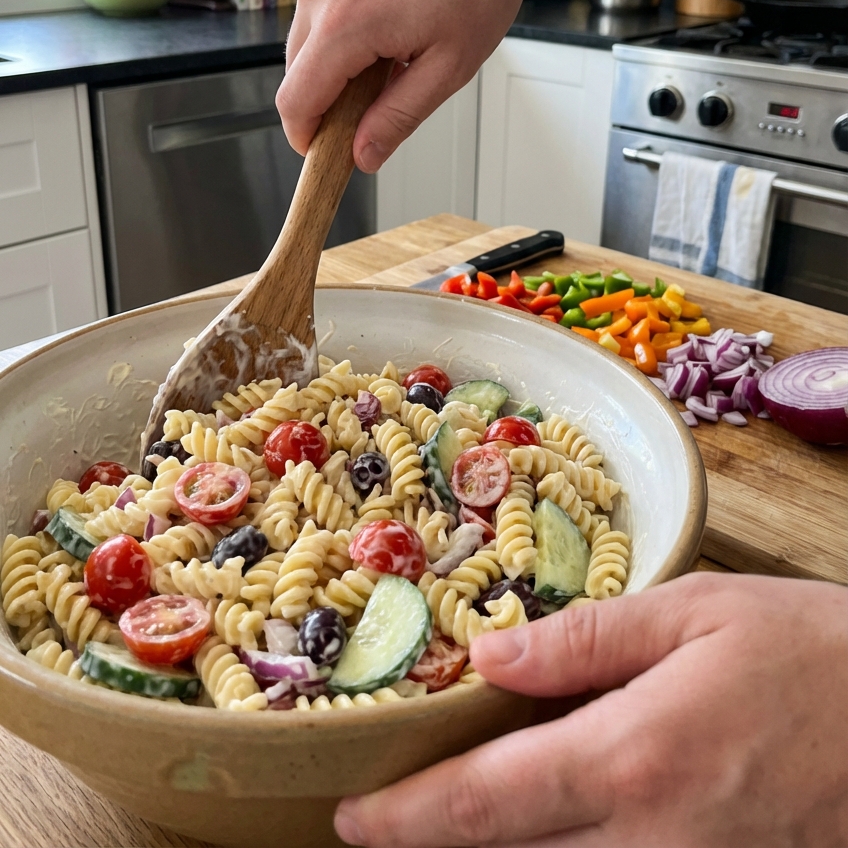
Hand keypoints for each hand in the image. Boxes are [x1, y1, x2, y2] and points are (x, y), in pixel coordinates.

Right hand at [276, 0, 543, 170]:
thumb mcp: (451, 64)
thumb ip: (399, 115)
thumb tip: (362, 155)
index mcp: (346, 24)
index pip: (295, 100)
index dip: (306, 134)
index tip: (324, 148)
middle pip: (297, 67)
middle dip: (328, 91)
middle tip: (380, 91)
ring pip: (307, 27)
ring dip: (337, 46)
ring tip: (394, 36)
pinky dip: (342, 7)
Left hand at [335, 573, 847, 846]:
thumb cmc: (812, 654)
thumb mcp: (698, 614)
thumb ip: (587, 639)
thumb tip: (490, 656)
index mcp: (635, 759)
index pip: (486, 804)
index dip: (406, 818)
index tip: (351, 815)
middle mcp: (652, 841)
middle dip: (440, 843)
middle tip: (390, 809)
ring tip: (462, 812)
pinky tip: (557, 821)